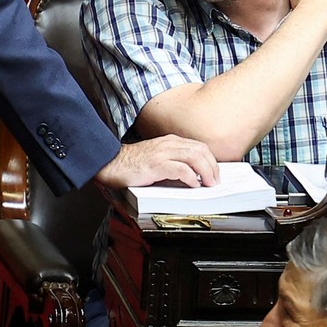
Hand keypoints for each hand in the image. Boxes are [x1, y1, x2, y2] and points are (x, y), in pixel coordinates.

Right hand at [94, 134, 219, 189]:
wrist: (111, 162)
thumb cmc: (132, 163)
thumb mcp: (157, 157)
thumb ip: (173, 161)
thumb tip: (191, 174)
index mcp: (170, 141)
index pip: (198, 146)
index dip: (211, 159)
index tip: (215, 172)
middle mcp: (168, 144)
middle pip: (200, 150)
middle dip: (212, 166)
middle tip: (215, 180)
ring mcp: (162, 153)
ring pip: (194, 157)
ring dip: (205, 171)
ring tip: (209, 183)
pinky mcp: (156, 165)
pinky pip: (180, 169)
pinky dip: (190, 177)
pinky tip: (193, 184)